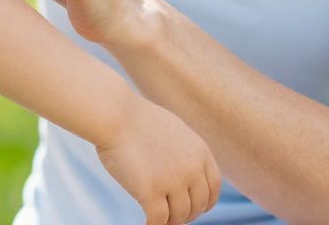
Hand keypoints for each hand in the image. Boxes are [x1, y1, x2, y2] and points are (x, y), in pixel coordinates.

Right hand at [97, 93, 221, 224]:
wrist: (115, 115)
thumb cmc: (136, 120)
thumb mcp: (174, 130)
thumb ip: (186, 152)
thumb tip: (189, 178)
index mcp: (200, 152)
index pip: (214, 188)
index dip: (205, 202)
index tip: (194, 207)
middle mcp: (191, 168)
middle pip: (197, 206)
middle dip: (185, 214)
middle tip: (171, 215)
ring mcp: (172, 181)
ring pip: (178, 216)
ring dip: (168, 221)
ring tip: (157, 217)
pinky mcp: (151, 192)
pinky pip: (158, 221)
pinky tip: (145, 224)